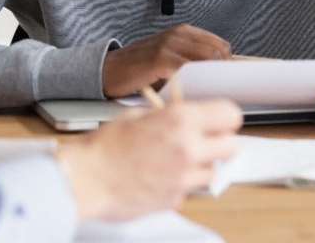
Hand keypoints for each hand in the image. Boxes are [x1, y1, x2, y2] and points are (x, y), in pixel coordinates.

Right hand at [57, 98, 241, 220]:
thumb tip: (188, 118)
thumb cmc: (103, 147)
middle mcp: (188, 147)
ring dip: (200, 167)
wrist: (83, 179)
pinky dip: (179, 185)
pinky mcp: (174, 199)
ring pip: (213, 171)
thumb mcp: (138, 116)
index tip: (220, 123)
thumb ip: (169, 117)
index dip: (226, 119)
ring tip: (175, 163)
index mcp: (180, 120)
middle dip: (220, 144)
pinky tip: (159, 179)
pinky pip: (189, 190)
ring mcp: (183, 176)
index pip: (230, 115)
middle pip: (231, 147)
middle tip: (204, 144)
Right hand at [102, 24, 231, 97]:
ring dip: (212, 77)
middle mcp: (179, 34)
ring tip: (211, 93)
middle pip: (217, 51)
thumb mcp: (171, 61)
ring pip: (205, 58)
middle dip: (223, 72)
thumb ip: (192, 64)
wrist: (109, 70)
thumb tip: (219, 80)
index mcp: (185, 32)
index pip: (221, 45)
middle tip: (223, 90)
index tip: (230, 81)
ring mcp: (169, 44)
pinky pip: (186, 68)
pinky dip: (194, 81)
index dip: (227, 64)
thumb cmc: (141, 70)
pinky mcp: (159, 58)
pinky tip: (192, 92)